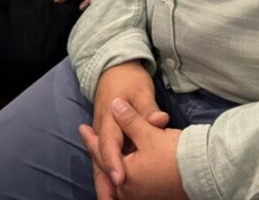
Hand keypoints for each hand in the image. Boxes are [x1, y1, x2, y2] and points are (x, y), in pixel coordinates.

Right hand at [83, 62, 169, 197]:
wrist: (114, 69)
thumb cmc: (129, 79)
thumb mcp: (141, 90)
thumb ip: (148, 109)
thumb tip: (159, 121)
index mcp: (109, 117)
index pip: (109, 143)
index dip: (114, 161)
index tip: (120, 178)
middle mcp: (102, 128)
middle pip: (100, 159)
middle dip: (104, 182)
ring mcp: (102, 134)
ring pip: (100, 161)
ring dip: (104, 182)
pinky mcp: (107, 138)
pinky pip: (105, 158)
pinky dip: (107, 174)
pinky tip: (114, 190)